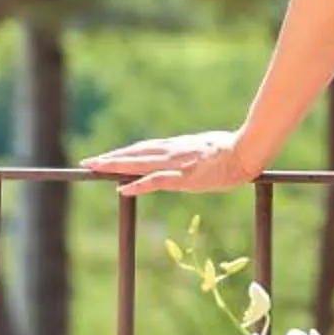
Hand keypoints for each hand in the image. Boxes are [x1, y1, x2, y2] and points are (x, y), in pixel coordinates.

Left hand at [79, 129, 260, 197]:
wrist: (245, 152)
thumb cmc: (230, 150)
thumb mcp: (204, 148)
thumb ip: (190, 152)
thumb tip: (185, 157)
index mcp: (176, 146)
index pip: (143, 148)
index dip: (124, 152)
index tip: (107, 156)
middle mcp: (171, 152)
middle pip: (134, 153)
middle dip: (110, 158)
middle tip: (88, 162)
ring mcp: (175, 164)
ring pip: (138, 163)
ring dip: (115, 166)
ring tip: (95, 168)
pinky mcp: (183, 177)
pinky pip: (155, 181)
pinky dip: (137, 185)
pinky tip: (122, 189)